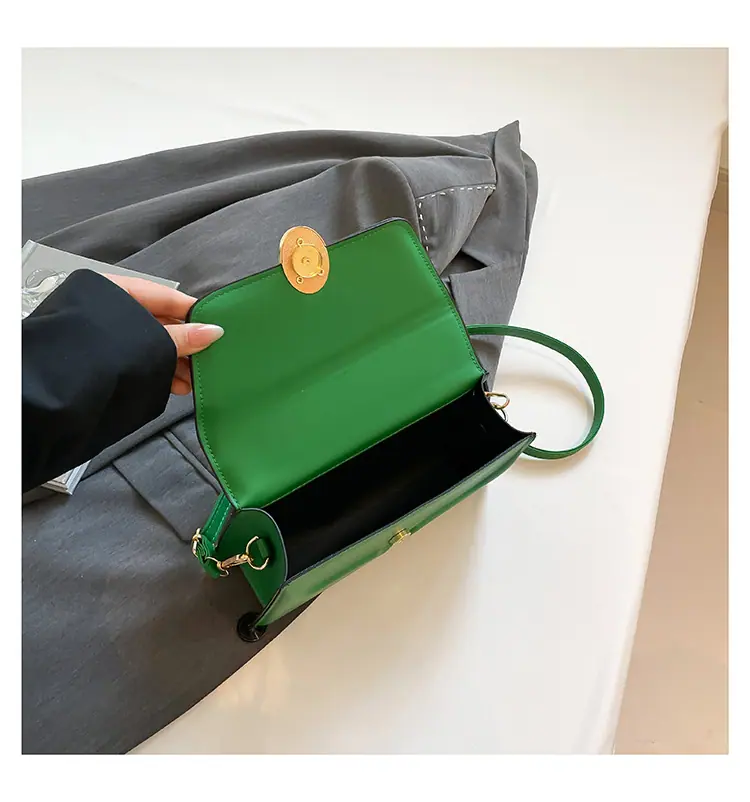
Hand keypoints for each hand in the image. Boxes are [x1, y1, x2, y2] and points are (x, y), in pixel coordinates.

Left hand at [105, 274, 223, 394]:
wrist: (55, 390)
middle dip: (185, 344)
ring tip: (191, 380)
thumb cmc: (93, 353)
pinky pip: (140, 359)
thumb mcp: (147, 340)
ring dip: (175, 363)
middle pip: (159, 322)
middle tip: (206, 359)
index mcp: (113, 291)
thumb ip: (181, 336)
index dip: (191, 312)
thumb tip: (214, 331)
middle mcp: (109, 309)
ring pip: (151, 345)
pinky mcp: (105, 359)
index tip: (214, 326)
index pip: (164, 296)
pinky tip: (176, 386)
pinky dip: (159, 371)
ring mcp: (106, 336)